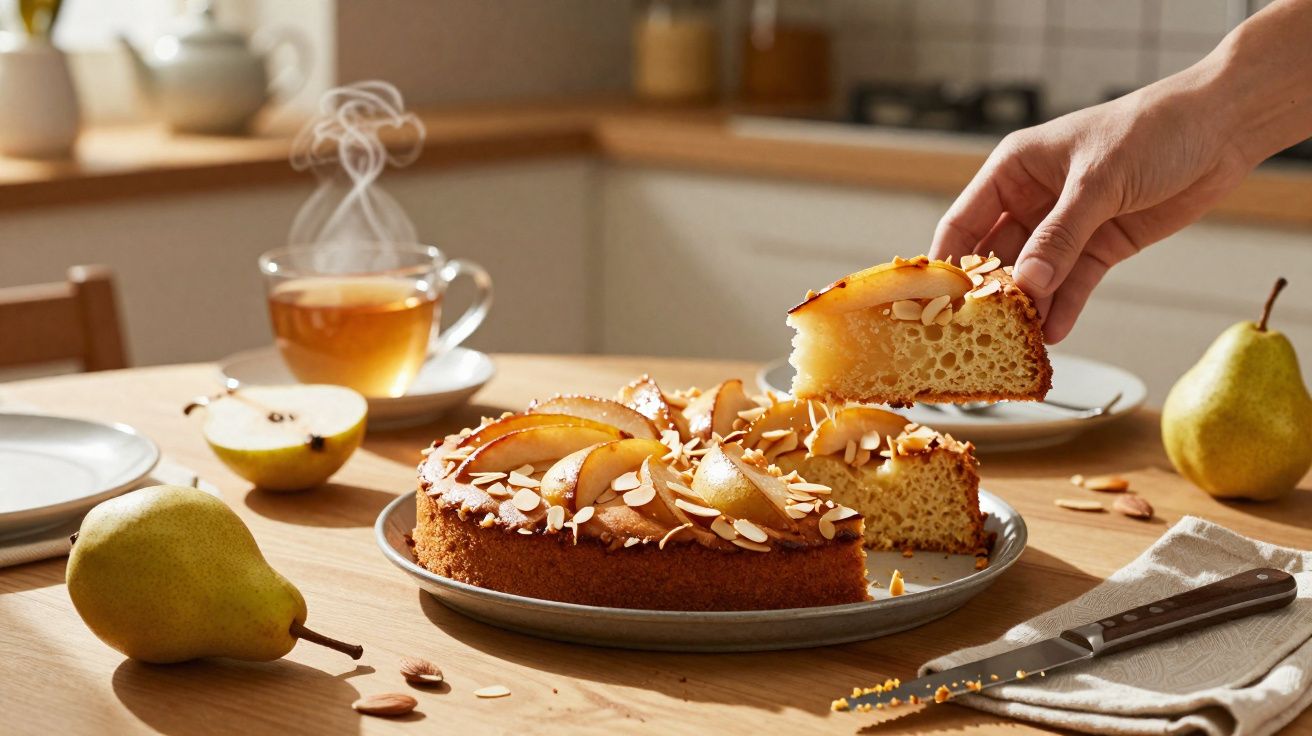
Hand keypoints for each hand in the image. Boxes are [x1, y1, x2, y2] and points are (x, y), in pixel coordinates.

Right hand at [930, 73, 1251, 343]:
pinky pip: (1073, 283)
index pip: (964, 222)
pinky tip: (1054, 332)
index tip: (937, 303)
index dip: (949, 264)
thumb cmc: (1154, 128)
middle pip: (996, 256)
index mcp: (1015, 169)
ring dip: (1028, 307)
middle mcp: (1032, 199)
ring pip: (1035, 276)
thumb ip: (1061, 236)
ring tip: (1018, 342)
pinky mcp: (1100, 245)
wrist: (1223, 127)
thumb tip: (1028, 283)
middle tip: (979, 332)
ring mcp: (1066, 226)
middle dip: (990, 294)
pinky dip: (1064, 307)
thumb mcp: (1099, 180)